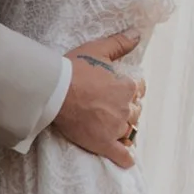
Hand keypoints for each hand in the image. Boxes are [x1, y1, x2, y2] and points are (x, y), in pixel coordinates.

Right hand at [52, 31, 142, 166]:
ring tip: (113, 126)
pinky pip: (121, 155)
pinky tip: (127, 158)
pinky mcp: (104, 143)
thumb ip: (120, 43)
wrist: (54, 92)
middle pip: (135, 111)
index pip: (139, 89)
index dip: (129, 88)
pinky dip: (126, 158)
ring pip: (130, 130)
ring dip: (125, 128)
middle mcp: (126, 108)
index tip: (118, 89)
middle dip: (127, 108)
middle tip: (110, 107)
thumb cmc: (74, 69)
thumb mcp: (98, 49)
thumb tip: (137, 34)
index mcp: (127, 87)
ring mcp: (116, 127)